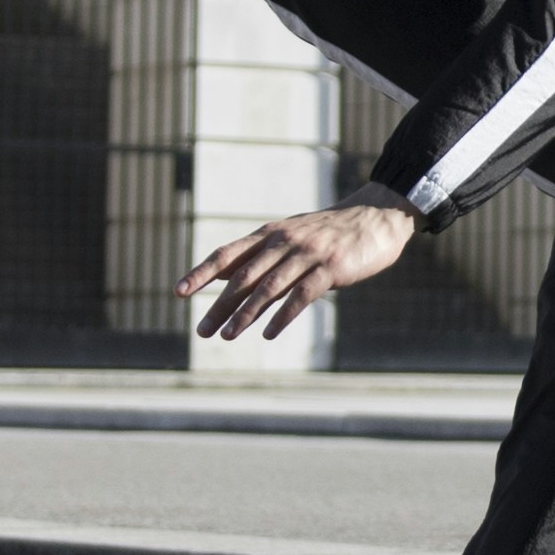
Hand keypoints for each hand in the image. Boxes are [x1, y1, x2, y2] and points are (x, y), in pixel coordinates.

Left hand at [180, 198, 417, 341]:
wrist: (376, 218)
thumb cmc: (329, 234)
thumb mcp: (289, 238)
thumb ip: (259, 258)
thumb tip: (222, 278)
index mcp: (270, 235)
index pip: (227, 254)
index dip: (201, 273)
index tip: (178, 292)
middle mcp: (283, 242)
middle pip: (244, 276)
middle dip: (220, 305)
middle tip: (202, 331)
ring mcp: (307, 254)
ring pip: (268, 287)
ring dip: (246, 314)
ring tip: (228, 336)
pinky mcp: (330, 268)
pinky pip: (301, 294)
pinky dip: (282, 315)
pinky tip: (268, 334)